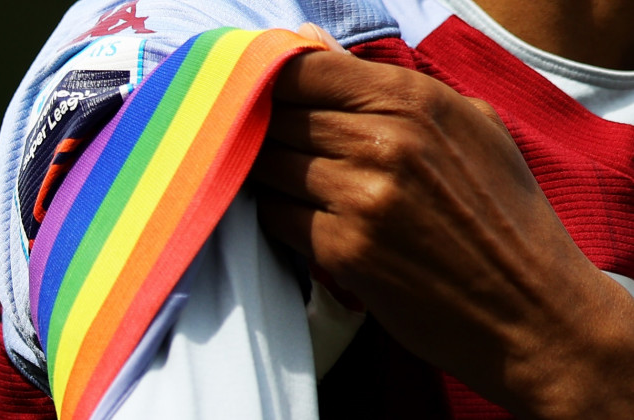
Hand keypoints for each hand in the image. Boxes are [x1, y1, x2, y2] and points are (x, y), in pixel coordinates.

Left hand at [253, 31, 633, 418]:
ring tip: (291, 184)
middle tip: (281, 149)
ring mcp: (363, 198)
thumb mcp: (472, 128)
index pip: (308, 69)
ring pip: (268, 165)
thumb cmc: (506, 217)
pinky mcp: (345, 251)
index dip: (281, 84)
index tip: (279, 102)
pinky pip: (276, 216)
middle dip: (269, 131)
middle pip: (279, 116)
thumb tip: (316, 48)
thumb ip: (393, 86)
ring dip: (270, 175)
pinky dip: (280, 216)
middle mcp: (385, 142)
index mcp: (415, 101)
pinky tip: (305, 221)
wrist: (533, 311)